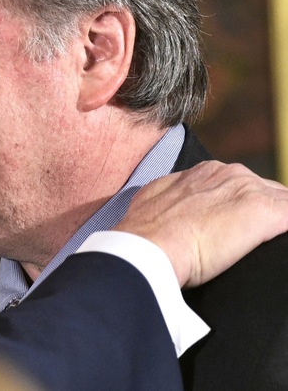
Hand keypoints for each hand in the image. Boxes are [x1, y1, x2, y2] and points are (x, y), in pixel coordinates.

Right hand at [115, 160, 287, 286]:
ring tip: (260, 245)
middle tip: (250, 241)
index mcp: (206, 171)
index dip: (241, 208)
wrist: (148, 246)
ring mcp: (250, 191)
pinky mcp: (266, 213)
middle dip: (264, 213)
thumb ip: (172, 194)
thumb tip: (173, 208)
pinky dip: (285, 233)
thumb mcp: (154, 198)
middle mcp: (230, 174)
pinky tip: (279, 248)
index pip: (240, 186)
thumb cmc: (145, 231)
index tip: (236, 228)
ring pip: (283, 204)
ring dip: (276, 224)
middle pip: (267, 191)